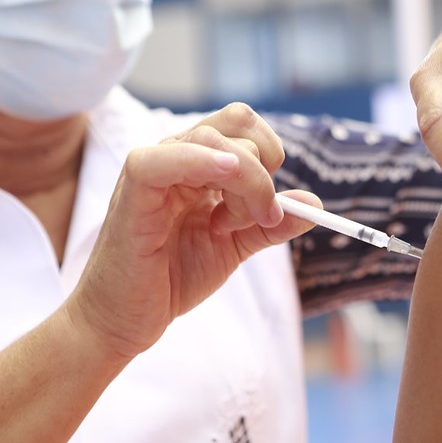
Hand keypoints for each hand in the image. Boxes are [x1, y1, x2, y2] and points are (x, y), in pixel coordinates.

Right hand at [66, 103, 320, 359]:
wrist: (126, 318)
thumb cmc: (174, 278)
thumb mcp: (235, 246)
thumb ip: (272, 224)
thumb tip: (315, 203)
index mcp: (199, 164)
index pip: (242, 124)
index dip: (269, 151)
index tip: (273, 198)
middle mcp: (177, 157)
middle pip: (236, 127)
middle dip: (261, 176)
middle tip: (259, 219)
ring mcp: (153, 170)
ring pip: (212, 139)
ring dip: (245, 181)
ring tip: (233, 226)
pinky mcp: (133, 192)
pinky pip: (162, 159)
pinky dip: (201, 161)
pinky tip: (225, 175)